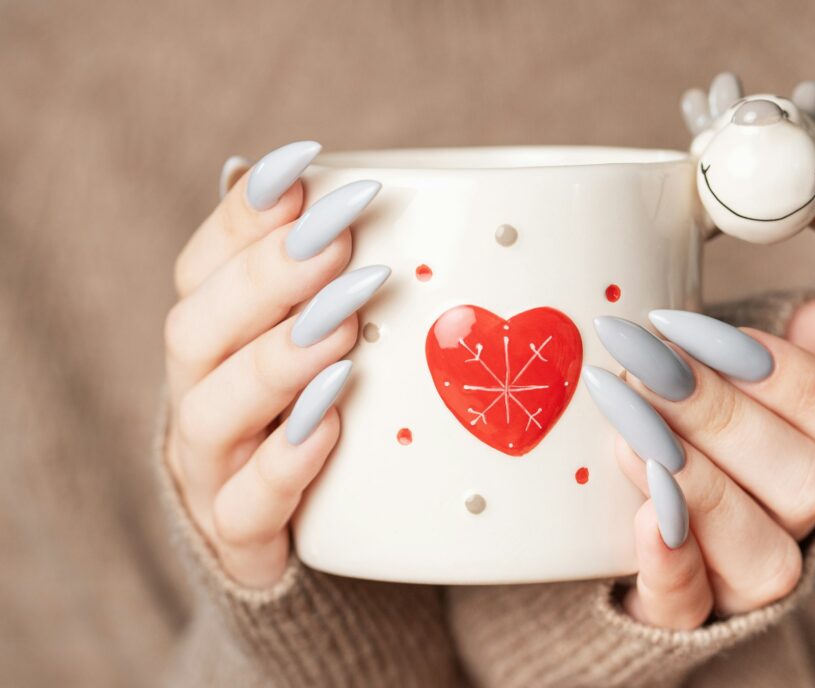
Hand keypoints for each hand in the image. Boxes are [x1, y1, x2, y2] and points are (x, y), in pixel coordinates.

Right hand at [164, 141, 386, 587]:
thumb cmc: (310, 410)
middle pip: (197, 328)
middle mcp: (198, 393)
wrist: (296, 532)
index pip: (203, 265)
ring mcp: (212, 469)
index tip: (305, 167)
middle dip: (266, 278)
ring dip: (275, 362)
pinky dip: (284, 465)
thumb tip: (327, 180)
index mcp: (211, 337)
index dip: (246, 217)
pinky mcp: (241, 536)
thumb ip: (320, 275)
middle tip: (337, 239)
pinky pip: (246, 508)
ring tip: (340, 328)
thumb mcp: (317, 337)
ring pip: (211, 413)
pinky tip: (331, 426)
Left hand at [584, 302, 814, 628]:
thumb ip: (802, 331)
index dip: (795, 379)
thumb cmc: (696, 404)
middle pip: (807, 486)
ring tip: (629, 427)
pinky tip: (643, 516)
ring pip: (764, 557)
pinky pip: (689, 608)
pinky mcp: (682, 611)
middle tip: (647, 365)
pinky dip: (670, 563)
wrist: (619, 487)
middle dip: (721, 416)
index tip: (704, 330)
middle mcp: (804, 526)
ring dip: (697, 485)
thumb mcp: (741, 353)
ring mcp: (745, 577)